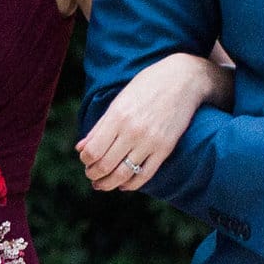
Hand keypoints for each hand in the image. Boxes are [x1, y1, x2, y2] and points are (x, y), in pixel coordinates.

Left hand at [79, 51, 225, 191]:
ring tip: (101, 184)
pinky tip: (123, 185)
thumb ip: (100, 127)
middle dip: (93, 174)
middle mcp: (133, 131)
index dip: (85, 160)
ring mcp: (150, 141)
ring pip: (123, 174)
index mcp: (117, 117)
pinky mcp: (166, 148)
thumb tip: (80, 148)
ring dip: (108, 183)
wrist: (184, 79)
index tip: (85, 159)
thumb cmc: (147, 86)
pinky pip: (145, 175)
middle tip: (91, 175)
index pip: (93, 151)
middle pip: (105, 165)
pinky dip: (131, 184)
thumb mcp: (119, 101)